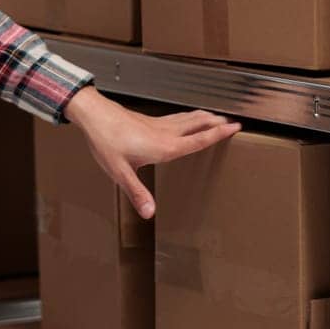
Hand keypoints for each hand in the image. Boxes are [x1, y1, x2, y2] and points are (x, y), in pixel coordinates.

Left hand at [63, 86, 240, 219]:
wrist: (94, 115)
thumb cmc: (106, 141)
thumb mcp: (119, 171)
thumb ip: (136, 192)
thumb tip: (149, 213)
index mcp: (164, 146)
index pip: (198, 139)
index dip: (218, 134)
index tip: (235, 127)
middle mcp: (165, 133)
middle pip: (197, 124)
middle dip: (216, 122)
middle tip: (233, 121)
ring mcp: (157, 124)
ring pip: (188, 118)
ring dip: (204, 117)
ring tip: (215, 116)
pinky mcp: (149, 120)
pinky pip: (176, 118)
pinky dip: (188, 117)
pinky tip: (184, 119)